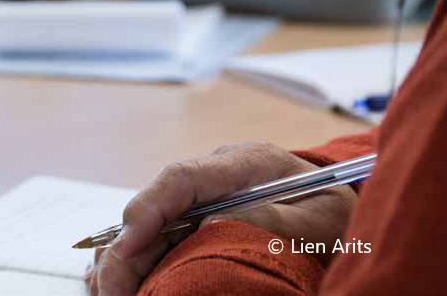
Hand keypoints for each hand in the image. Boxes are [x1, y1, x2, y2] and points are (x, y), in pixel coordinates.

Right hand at [85, 143, 356, 295]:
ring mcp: (200, 197)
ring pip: (145, 224)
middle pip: (153, 207)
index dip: (148, 209)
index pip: (182, 178)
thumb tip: (213, 224)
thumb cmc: (331, 209)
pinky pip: (152, 237)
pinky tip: (112, 282)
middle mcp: (212, 176)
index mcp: (244, 163)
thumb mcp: (322, 218)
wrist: (340, 201)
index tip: (126, 247)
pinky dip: (128, 261)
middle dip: (124, 250)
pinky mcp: (194, 218)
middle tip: (111, 289)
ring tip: (106, 290)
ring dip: (120, 258)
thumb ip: (278, 220)